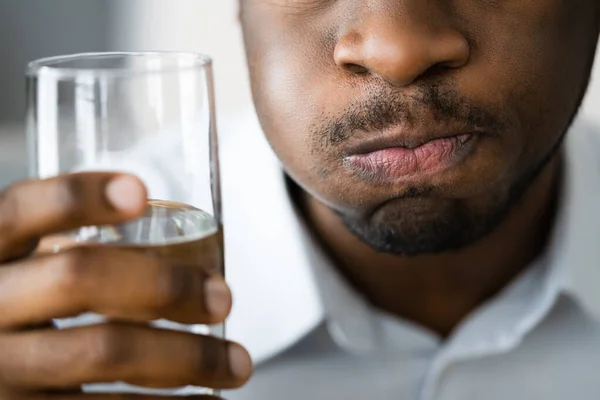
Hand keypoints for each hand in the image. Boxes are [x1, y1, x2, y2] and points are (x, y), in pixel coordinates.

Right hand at [0, 172, 251, 398]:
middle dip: (164, 284)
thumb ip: (71, 257)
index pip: (22, 211)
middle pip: (77, 277)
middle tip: (222, 298)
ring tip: (235, 364)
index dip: (78, 196)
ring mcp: (1, 369)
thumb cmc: (26, 319)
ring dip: (186, 357)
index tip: (141, 192)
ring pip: (102, 351)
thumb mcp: (29, 279)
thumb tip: (172, 237)